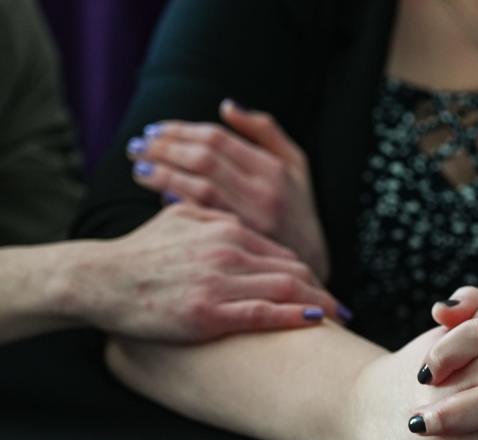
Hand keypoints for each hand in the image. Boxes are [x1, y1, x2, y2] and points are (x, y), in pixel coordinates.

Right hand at [67, 204, 343, 341]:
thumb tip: (237, 219)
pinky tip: (315, 320)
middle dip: (321, 289)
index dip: (308, 271)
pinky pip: (262, 313)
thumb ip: (214, 215)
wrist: (100, 279)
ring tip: (339, 319)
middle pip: (292, 269)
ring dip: (318, 303)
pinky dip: (293, 316)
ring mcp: (219, 281)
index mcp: (225, 228)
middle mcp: (228, 250)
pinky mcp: (208, 312)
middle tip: (343, 308)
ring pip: (285, 288)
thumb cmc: (139, 252)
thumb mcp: (180, 218)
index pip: (282, 251)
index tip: (323, 287)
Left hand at [126, 100, 330, 280]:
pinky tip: (159, 193)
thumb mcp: (296, 164)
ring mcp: (251, 220)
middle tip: (138, 146)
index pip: (217, 139)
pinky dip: (176, 201)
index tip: (155, 130)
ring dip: (163, 173)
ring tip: (140, 167)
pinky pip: (200, 216)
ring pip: (198, 186)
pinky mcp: (239, 243)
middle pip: (204, 158)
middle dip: (165, 148)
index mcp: (273, 168)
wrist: (309, 265)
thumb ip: (265, 131)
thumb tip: (226, 107)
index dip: (181, 131)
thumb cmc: (297, 208)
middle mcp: (263, 192)